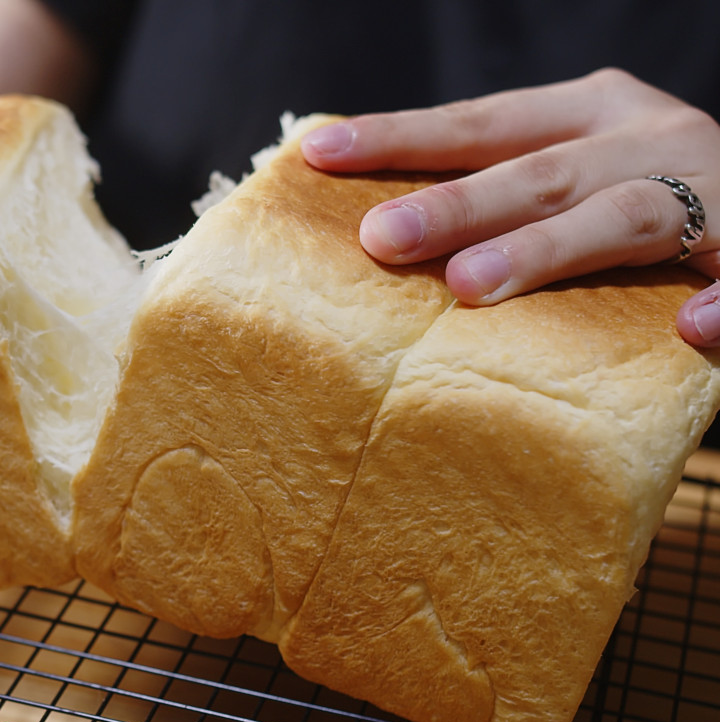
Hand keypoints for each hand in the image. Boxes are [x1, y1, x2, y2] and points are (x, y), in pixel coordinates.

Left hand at [300, 68, 719, 346]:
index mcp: (592, 114)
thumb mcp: (575, 171)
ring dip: (547, 250)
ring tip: (473, 285)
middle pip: (540, 172)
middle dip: (457, 204)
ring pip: (623, 217)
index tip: (321, 154)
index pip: (481, 123)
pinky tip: (690, 328)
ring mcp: (713, 193)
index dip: (401, 136)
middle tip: (380, 238)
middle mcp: (650, 138)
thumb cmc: (645, 198)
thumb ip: (500, 193)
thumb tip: (379, 235)